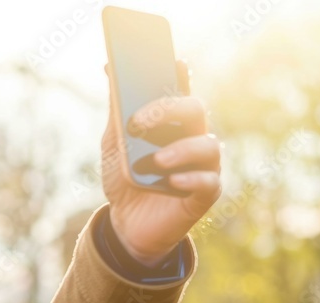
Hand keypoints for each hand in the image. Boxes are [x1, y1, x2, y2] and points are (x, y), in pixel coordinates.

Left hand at [101, 60, 221, 265]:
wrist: (125, 225)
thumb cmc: (125, 180)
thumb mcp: (114, 146)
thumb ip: (117, 114)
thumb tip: (110, 73)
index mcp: (172, 123)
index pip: (181, 91)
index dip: (180, 74)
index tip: (172, 61)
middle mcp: (192, 138)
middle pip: (196, 110)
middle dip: (169, 110)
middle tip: (138, 121)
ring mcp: (203, 166)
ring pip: (209, 145)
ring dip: (179, 150)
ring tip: (154, 162)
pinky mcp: (205, 194)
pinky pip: (208, 181)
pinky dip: (190, 179)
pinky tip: (171, 182)